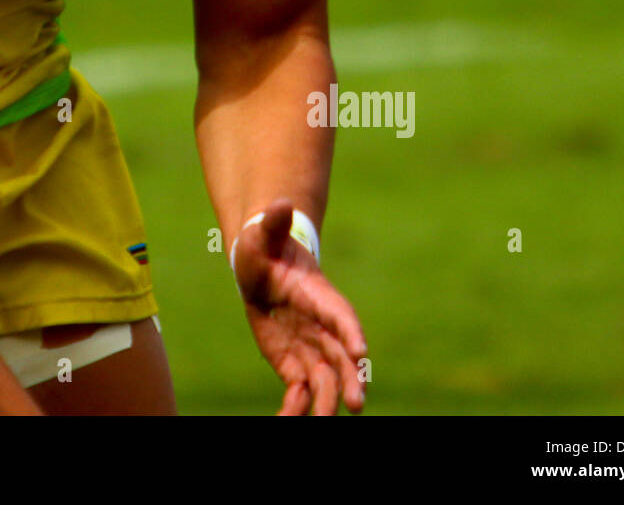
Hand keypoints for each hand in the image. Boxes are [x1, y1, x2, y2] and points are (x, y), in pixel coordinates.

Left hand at [233, 199, 367, 414]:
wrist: (262, 269)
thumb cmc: (265, 248)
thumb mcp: (263, 235)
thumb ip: (273, 223)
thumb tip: (279, 202)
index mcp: (318, 295)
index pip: (340, 315)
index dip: (350, 331)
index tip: (361, 351)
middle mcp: (321, 327)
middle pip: (343, 356)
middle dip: (351, 379)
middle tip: (357, 402)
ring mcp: (310, 347)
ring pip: (326, 380)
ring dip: (327, 401)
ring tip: (322, 421)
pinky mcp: (294, 364)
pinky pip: (300, 390)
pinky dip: (296, 407)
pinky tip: (287, 418)